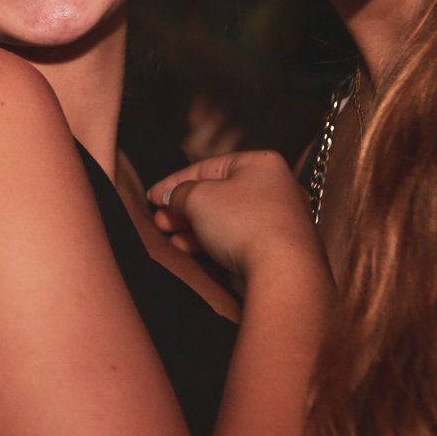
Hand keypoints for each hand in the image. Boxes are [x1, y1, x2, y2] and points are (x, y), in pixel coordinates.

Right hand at [147, 151, 321, 281]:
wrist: (283, 272)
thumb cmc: (244, 223)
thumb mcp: (199, 198)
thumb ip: (180, 193)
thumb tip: (173, 198)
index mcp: (261, 163)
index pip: (207, 166)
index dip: (175, 181)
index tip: (153, 197)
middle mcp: (275, 187)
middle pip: (218, 193)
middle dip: (183, 208)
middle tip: (160, 221)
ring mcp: (279, 219)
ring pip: (227, 219)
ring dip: (194, 228)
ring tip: (171, 238)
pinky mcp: (278, 248)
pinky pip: (239, 239)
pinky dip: (213, 242)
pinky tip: (191, 250)